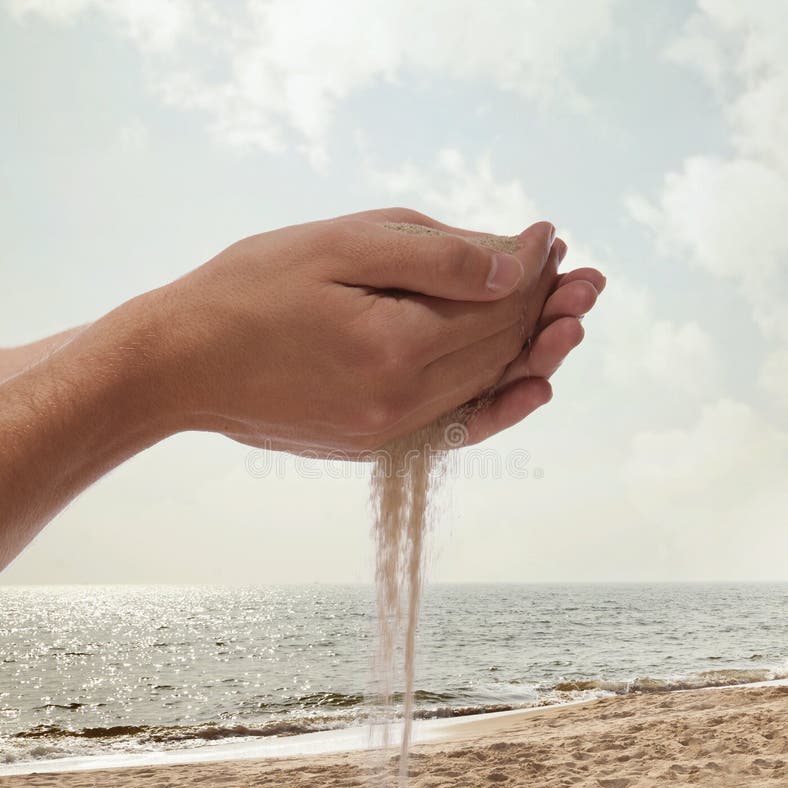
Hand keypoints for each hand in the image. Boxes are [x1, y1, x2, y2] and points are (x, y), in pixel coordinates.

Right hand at [146, 207, 563, 455]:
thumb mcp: (341, 244)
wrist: (184, 363)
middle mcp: (403, 404)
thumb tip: (518, 267)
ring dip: (532, 352)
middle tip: (582, 274)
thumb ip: (437, 256)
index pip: (495, 307)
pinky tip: (531, 386)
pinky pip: (457, 428)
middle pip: (499, 351)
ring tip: (573, 318)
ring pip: (486, 389)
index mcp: (396, 348)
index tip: (550, 235)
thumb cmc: (250, 290)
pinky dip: (497, 406)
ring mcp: (390, 433)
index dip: (531, 270)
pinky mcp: (376, 445)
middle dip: (545, 307)